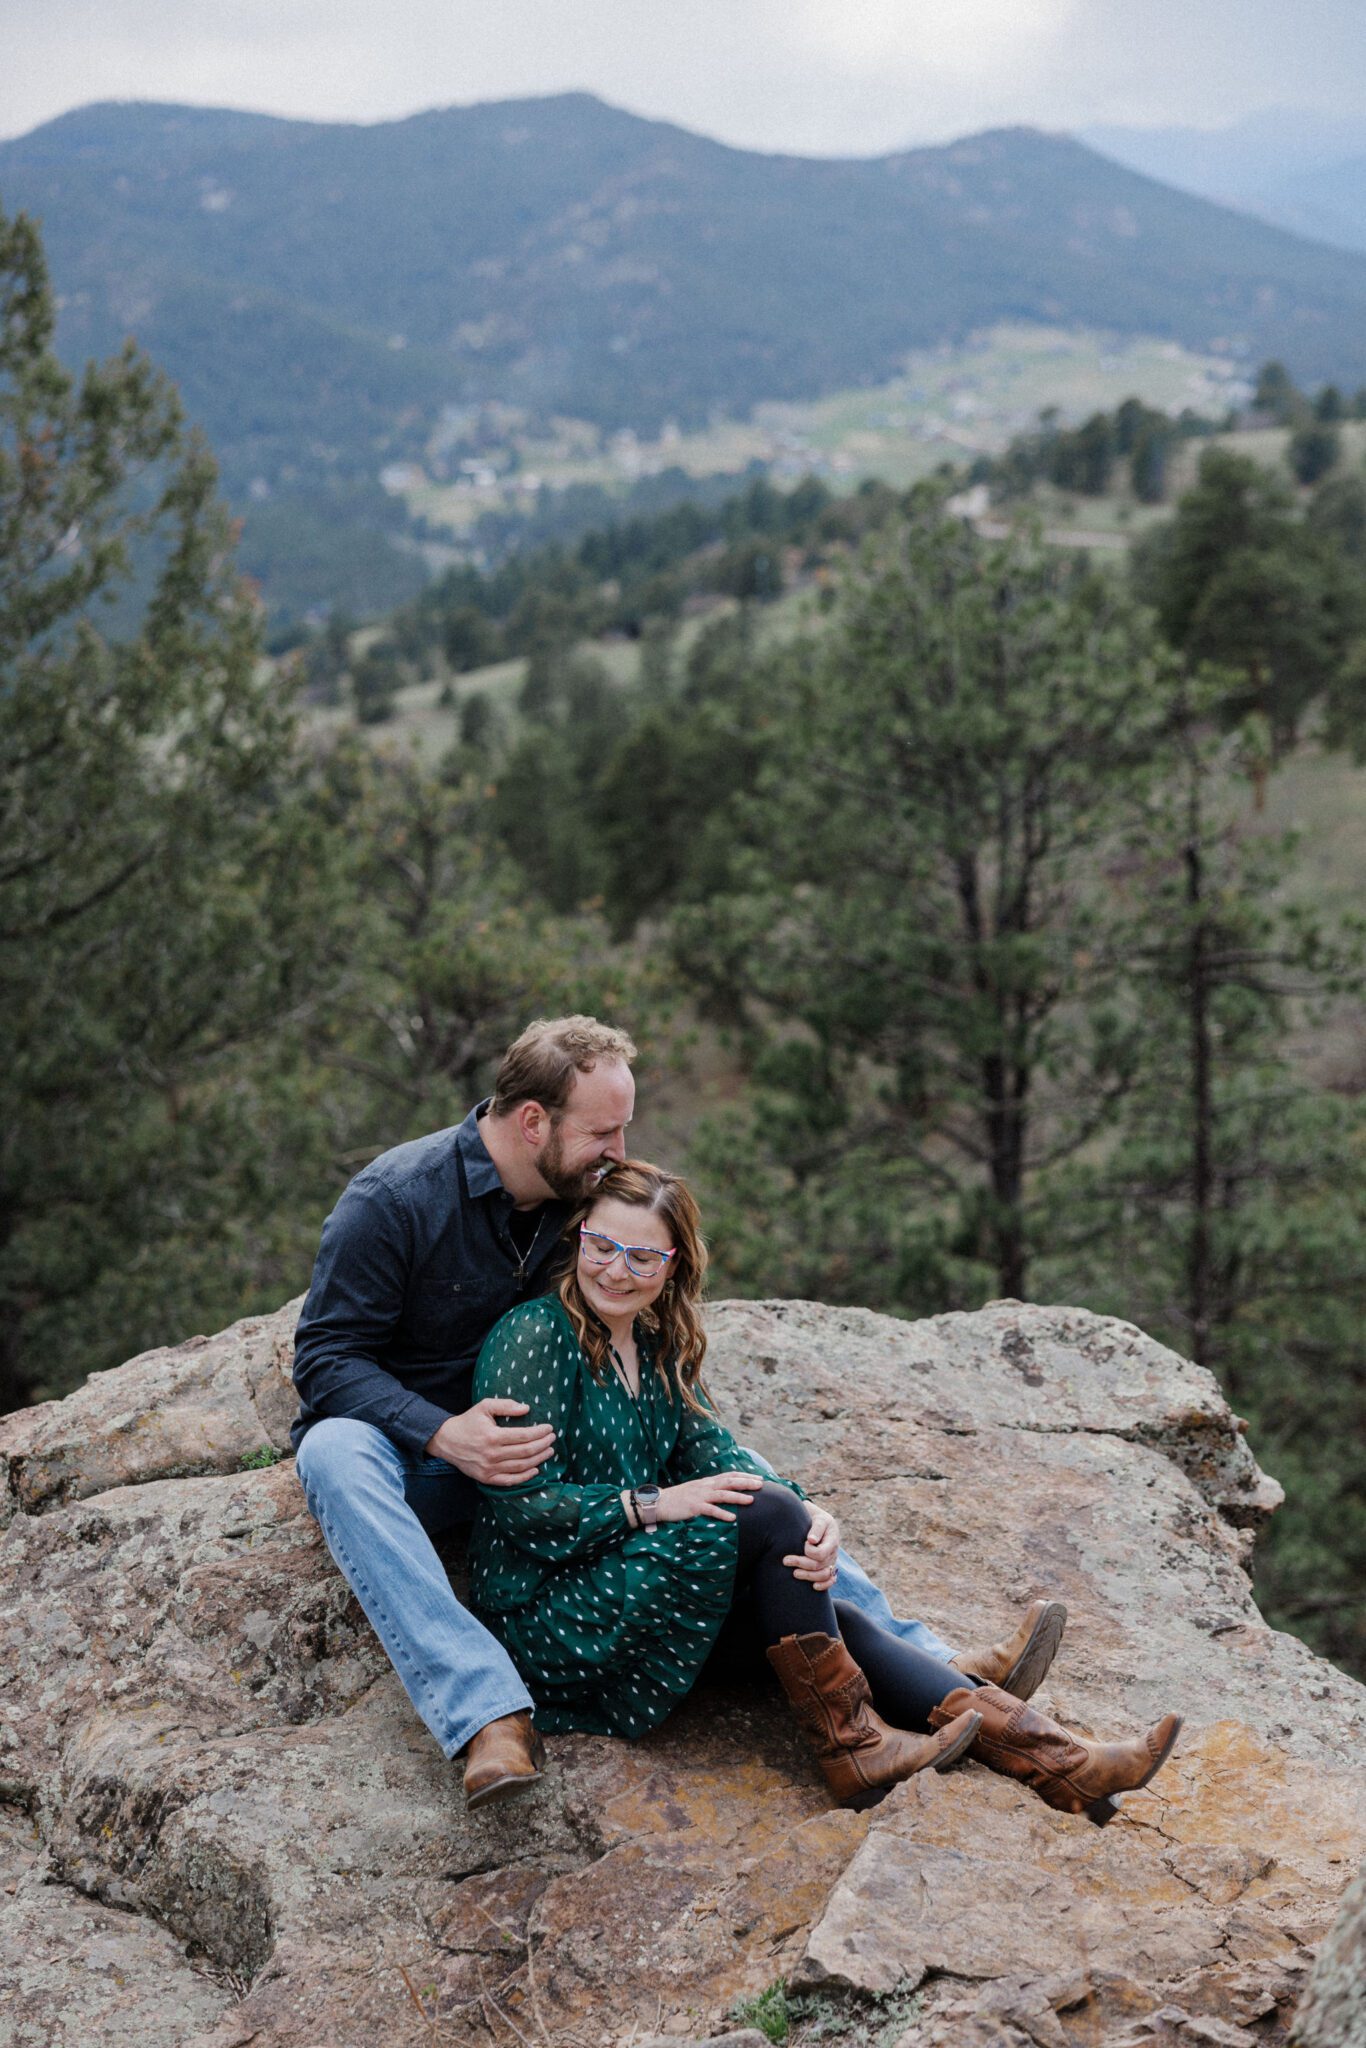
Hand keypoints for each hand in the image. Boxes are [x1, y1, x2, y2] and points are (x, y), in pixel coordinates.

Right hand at [426, 1400, 555, 1485]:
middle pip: (526, 1452)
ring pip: (521, 1467)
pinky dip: (525, 1477)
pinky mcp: (486, 1478)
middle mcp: (492, 1454)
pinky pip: (509, 1481)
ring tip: (549, 1452)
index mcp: (493, 1436)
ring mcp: (489, 1469)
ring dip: (538, 1460)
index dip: (540, 1433)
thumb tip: (526, 1408)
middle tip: (552, 1439)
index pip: (524, 1436)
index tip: (549, 1428)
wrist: (446, 1440)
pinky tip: (536, 1470)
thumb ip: (506, 1405)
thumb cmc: (468, 1421)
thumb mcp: (484, 1406)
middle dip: (543, 1445)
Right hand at [657, 1472, 764, 1523]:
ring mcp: (700, 1496)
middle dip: (746, 1482)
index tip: (759, 1478)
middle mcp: (706, 1486)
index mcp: (707, 1482)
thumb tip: (725, 1491)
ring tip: (751, 1500)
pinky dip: (722, 1513)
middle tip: (761, 1485)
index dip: (745, 1476)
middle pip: (729, 1481)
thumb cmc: (679, 1498)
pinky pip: (710, 1510)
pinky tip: (732, 1518)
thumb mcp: (697, 1490)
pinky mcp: (694, 1507)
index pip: (730, 1475)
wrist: (660, 1501)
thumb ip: (710, 1489)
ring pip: (722, 1494)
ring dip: (737, 1497)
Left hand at [784, 1503, 839, 1590]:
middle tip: (785, 1560)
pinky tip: (814, 1586)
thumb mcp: (818, 1517)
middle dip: (801, 1563)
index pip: (821, 1553)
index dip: (810, 1552)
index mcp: (832, 1538)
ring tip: (794, 1573)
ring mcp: (831, 1560)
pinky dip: (824, 1585)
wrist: (815, 1518)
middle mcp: (833, 1551)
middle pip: (819, 1565)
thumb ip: (816, 1527)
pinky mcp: (828, 1566)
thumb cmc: (814, 1516)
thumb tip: (811, 1540)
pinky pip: (830, 1579)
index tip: (802, 1543)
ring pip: (823, 1575)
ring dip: (808, 1576)